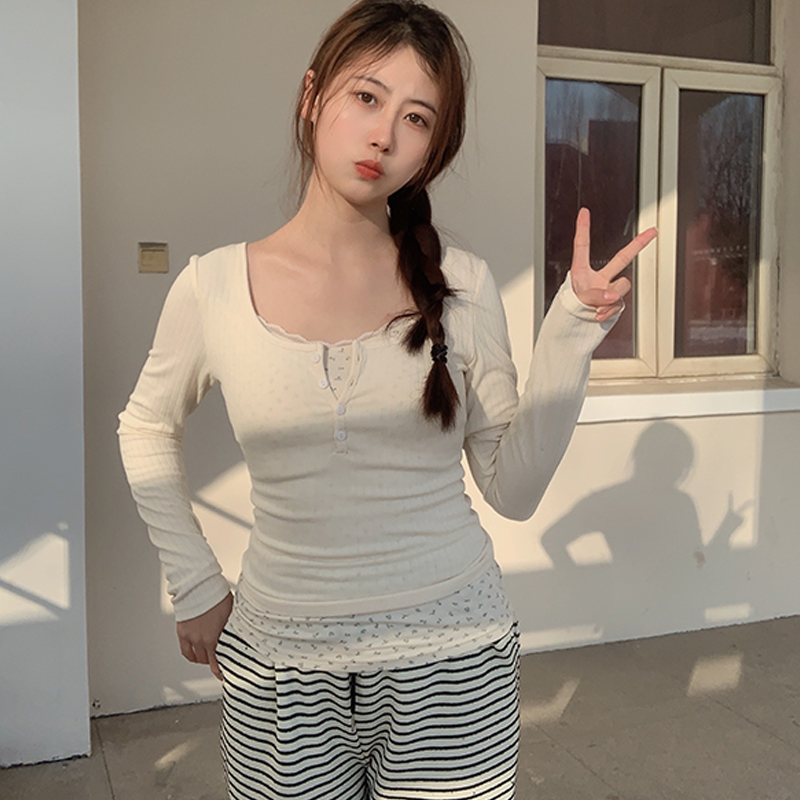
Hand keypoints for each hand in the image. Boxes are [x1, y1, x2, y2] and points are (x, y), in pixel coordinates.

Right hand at [176, 592, 232, 680]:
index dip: (222, 671)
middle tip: (220, 663)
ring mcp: (191, 638)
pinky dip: (192, 656)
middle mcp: (203, 640)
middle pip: (209, 661)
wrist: (200, 587)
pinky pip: (186, 652)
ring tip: (210, 658)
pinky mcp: (182, 633)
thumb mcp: (232, 614)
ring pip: (198, 658)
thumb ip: (233, 629)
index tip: (227, 675)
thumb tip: (243, 634)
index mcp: (216, 637)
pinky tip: (196, 656)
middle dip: (215, 663)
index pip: (219, 663)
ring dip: (204, 660)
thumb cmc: (217, 596)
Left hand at [569, 207, 657, 321]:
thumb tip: (613, 295)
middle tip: (652, 232)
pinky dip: (609, 311)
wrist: (573, 329)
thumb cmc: (570, 311)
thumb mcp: (578, 300)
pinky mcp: (614, 302)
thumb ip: (596, 296)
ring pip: (622, 287)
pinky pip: (619, 304)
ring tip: (595, 308)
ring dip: (610, 298)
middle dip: (638, 245)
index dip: (583, 228)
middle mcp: (597, 278)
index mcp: (581, 272)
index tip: (583, 212)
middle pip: (621, 258)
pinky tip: (598, 316)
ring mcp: (608, 289)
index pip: (582, 246)